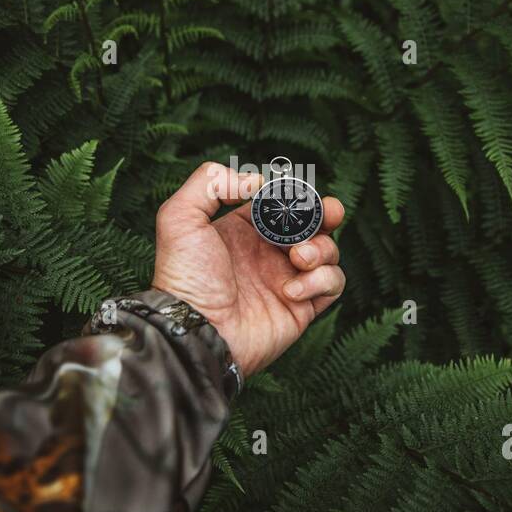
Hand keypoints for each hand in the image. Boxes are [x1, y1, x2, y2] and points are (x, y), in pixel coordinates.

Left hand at [151, 162, 346, 376]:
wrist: (197, 330)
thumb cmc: (185, 277)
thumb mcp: (180, 217)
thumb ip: (211, 183)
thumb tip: (257, 181)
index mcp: (243, 231)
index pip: (279, 203)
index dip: (293, 195)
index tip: (293, 195)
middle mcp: (267, 254)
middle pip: (312, 225)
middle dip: (326, 213)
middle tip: (329, 212)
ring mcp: (287, 280)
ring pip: (327, 252)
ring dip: (321, 248)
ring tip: (298, 258)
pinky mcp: (302, 308)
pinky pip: (332, 284)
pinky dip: (321, 280)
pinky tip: (290, 290)